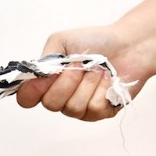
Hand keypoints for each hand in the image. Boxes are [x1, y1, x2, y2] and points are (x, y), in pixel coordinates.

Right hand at [16, 25, 148, 120]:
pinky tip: (109, 80)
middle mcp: (59, 98)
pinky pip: (93, 108)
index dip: (31, 91)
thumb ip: (44, 59)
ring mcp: (78, 108)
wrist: (129, 45)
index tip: (46, 76)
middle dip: (67, 81)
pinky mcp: (98, 113)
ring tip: (99, 70)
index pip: (26, 99)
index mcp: (47, 82)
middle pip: (50, 104)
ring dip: (87, 83)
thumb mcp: (61, 41)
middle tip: (80, 65)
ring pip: (72, 107)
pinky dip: (102, 89)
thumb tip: (36, 77)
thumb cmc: (95, 42)